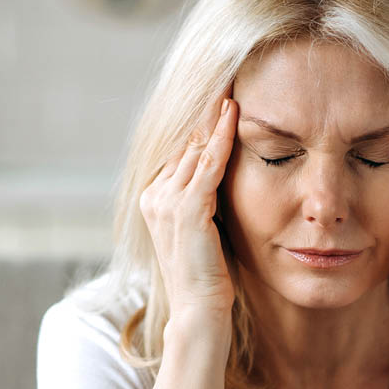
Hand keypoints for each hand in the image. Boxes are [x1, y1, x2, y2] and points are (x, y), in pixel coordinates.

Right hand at [139, 89, 237, 320]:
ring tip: (232, 86)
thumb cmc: (206, 276)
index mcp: (154, 199)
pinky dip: (221, 136)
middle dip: (206, 112)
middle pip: (184, 143)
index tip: (220, 97)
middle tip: (228, 77)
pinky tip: (233, 114)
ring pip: (194, 147)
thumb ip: (204, 202)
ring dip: (214, 116)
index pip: (180, 151)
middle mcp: (154, 195)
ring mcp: (167, 201)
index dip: (200, 125)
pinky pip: (207, 163)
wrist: (198, 310)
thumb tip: (220, 178)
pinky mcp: (187, 209)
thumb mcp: (202, 231)